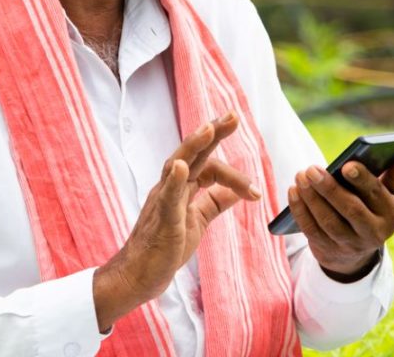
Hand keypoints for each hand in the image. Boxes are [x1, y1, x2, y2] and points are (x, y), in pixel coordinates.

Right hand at [92, 113, 259, 331]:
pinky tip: (182, 167)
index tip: (256, 193)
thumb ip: (215, 203)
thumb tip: (239, 191)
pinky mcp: (161, 220)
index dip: (234, 175)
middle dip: (213, 133)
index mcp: (182, 187)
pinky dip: (175, 180)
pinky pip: (167, 197)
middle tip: (233, 116)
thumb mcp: (197, 221)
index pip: (209, 167)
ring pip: (178, 165)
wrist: (138, 277)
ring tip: (209, 128)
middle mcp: (170, 187)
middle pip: (193, 153)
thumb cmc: (165, 247)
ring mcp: (162, 201)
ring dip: (194, 145)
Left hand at [287, 144, 393, 281]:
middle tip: (311, 169)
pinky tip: (294, 191)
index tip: (346, 164)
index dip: (361, 180)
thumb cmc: (374, 209)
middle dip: (329, 188)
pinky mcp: (328, 250)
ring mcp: (350, 245)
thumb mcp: (389, 193)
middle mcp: (374, 233)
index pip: (376, 194)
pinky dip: (300, 210)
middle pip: (349, 209)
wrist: (356, 252)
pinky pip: (311, 229)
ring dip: (311, 197)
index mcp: (393, 215)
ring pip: (327, 220)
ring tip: (301, 175)